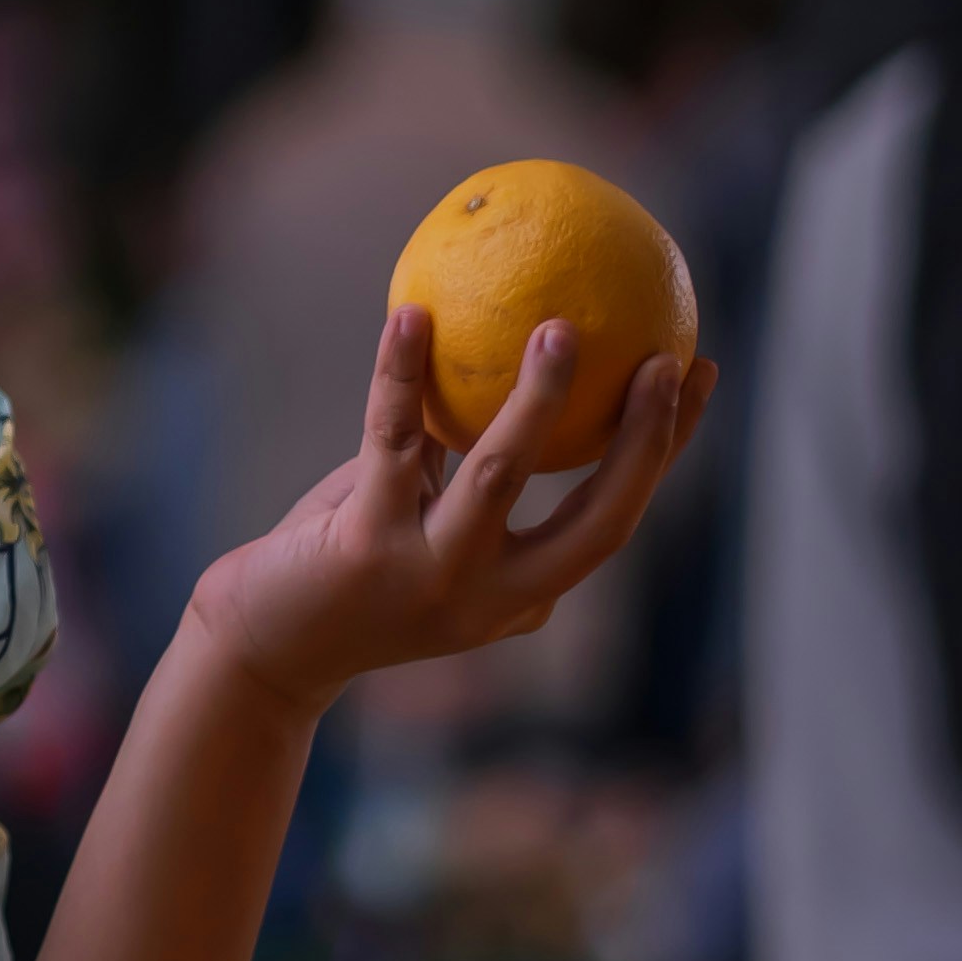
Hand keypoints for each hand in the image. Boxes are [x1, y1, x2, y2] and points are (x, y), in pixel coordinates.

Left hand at [183, 300, 713, 724]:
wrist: (265, 644)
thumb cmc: (352, 559)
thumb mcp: (427, 516)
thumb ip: (469, 457)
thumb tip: (522, 342)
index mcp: (526, 592)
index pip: (617, 515)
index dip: (667, 447)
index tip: (696, 371)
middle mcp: (493, 598)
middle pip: (599, 522)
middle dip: (643, 444)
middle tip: (662, 360)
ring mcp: (432, 578)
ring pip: (501, 479)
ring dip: (538, 402)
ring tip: (560, 329)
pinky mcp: (366, 548)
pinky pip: (392, 440)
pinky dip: (401, 373)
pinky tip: (409, 316)